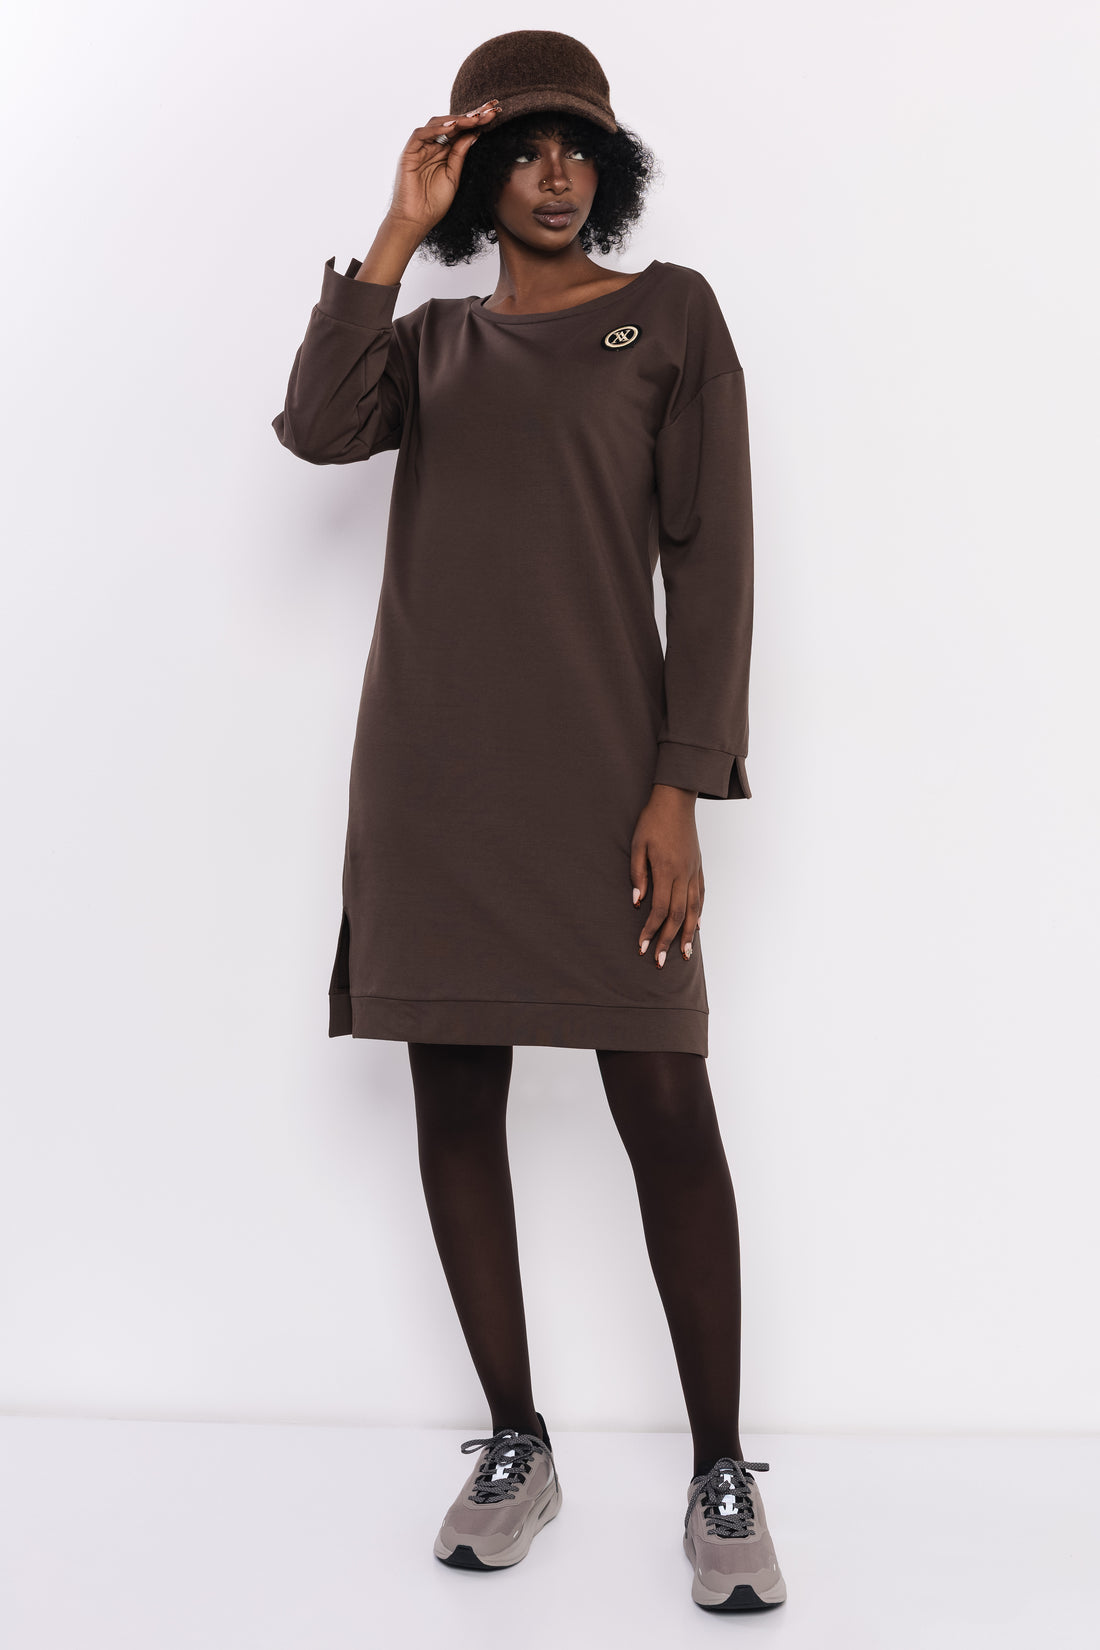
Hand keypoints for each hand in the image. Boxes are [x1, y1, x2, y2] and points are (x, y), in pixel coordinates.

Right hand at [386, 98, 502, 235]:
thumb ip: (460, 155)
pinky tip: (452, 127)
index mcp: (444, 151)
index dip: (478, 121)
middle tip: (491, 109)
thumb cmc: (434, 203)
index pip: (462, 131)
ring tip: (475, 118)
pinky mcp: (409, 152)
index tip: (496, 113)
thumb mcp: (453, 177)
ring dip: (457, 120)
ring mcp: (420, 147)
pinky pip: (421, 134)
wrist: (416, 220)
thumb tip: (474, 134)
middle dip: (472, 115)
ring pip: (438, 124)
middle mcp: (432, 145)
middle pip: (452, 124)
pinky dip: (436, 129)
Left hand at [630, 784, 703, 966]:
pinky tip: (697, 927)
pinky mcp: (699, 868)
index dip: (650, 931)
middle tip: (659, 961)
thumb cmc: (652, 821)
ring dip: (689, 935)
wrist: (676, 800)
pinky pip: (701, 897)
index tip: (641, 947)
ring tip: (685, 955)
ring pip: (694, 910)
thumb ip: (637, 874)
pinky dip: (699, 915)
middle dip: (667, 941)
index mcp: (666, 870)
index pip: (659, 910)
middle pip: (678, 916)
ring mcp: (694, 872)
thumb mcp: (637, 845)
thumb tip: (637, 902)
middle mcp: (684, 875)